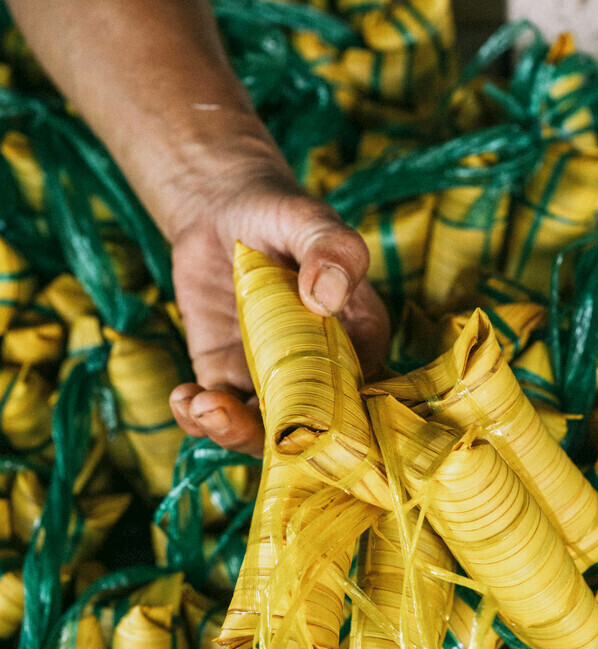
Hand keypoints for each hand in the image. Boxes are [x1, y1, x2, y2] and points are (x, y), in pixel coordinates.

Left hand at [168, 139, 389, 455]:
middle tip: (236, 414)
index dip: (340, 426)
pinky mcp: (227, 377)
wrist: (222, 209)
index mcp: (360, 341)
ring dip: (230, 432)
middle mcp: (321, 371)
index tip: (309, 429)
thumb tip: (328, 296)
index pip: (362, 398)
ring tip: (201, 404)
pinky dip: (198, 418)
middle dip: (276, 439)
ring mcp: (272, 380)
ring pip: (262, 431)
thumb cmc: (280, 213)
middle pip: (311, 428)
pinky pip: (218, 413)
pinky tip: (183, 396)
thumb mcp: (311, 222)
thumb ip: (332, 251)